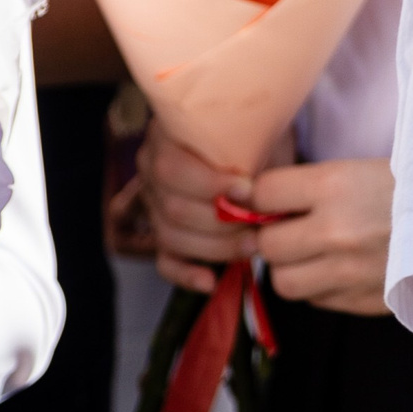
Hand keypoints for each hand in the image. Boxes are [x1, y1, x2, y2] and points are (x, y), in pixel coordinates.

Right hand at [128, 117, 278, 291]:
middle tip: (260, 225)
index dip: (208, 185)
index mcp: (166, 138)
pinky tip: (211, 281)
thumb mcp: (255, 130)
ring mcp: (155, 205)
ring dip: (215, 248)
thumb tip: (257, 187)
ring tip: (252, 246)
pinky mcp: (165, 234)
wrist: (258, 139)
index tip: (247, 190)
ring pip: (170, 237)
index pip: (171, 169)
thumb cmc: (256, 134)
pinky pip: (166, 261)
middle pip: (172, 208)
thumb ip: (249, 151)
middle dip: (220, 223)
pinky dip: (188, 275)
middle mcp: (152, 172)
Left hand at [249, 157, 393, 314]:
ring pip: (284, 282)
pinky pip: (316, 300)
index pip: (263, 193)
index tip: (267, 197)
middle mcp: (338, 231)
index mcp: (336, 185)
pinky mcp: (364, 300)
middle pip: (267, 245)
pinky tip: (340, 267)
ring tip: (313, 252)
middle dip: (272, 236)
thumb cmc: (410, 187)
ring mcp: (351, 272)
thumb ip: (300, 186)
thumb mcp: (356, 169)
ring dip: (292, 267)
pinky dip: (319, 286)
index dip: (258, 196)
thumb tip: (242, 199)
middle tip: (289, 227)